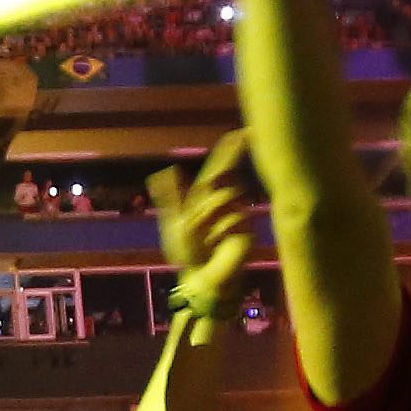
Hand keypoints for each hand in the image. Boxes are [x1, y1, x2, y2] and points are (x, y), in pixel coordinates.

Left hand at [150, 142, 259, 321]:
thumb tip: (163, 173)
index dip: (230, 150)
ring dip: (206, 217)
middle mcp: (227, 202)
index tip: (243, 131)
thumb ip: (169, 199)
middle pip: (222, 178)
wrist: (200, 279)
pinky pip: (232, 217)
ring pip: (223, 197)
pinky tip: (216, 244)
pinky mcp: (247, 230)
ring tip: (202, 238)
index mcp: (207, 197)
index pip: (220, 168)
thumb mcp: (174, 224)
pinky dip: (219, 230)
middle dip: (206, 194)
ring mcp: (239, 214)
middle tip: (196, 217)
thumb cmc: (188, 254)